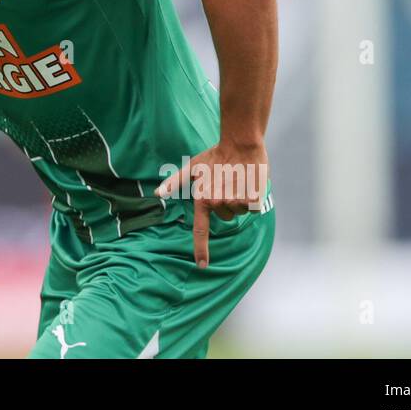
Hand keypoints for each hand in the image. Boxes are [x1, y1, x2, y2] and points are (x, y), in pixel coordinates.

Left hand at [154, 141, 267, 268]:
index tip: (202, 266)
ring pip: (239, 212)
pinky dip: (253, 198)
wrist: (240, 143)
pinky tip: (248, 183)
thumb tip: (157, 193)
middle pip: (225, 216)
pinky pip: (253, 208)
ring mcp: (236, 201)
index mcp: (203, 198)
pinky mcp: (252, 199)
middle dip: (226, 203)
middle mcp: (218, 202)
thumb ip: (175, 182)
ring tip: (236, 181)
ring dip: (240, 199)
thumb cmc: (216, 155)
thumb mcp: (193, 167)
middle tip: (226, 183)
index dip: (201, 249)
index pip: (201, 229)